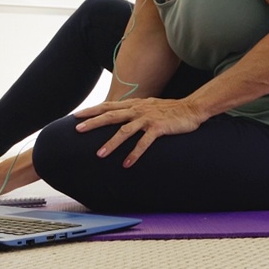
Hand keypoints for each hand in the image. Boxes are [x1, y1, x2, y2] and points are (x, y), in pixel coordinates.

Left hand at [73, 97, 205, 167]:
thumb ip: (133, 109)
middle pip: (110, 116)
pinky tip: (127, 164)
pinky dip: (134, 153)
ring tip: (99, 155)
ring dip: (111, 143)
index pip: (108, 106)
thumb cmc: (169, 109)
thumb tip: (119, 114)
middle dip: (93, 123)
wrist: (192, 108)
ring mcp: (148, 118)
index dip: (92, 110)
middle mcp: (138, 109)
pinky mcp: (158, 128)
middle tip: (78, 130)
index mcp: (133, 104)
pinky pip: (144, 142)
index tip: (76, 116)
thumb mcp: (148, 105)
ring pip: (124, 131)